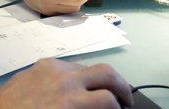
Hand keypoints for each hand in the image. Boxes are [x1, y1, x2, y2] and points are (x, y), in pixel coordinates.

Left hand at [0, 58, 132, 108]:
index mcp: (70, 101)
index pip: (108, 100)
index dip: (118, 107)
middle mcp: (65, 79)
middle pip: (107, 72)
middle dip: (121, 86)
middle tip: (125, 99)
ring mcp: (54, 68)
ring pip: (88, 68)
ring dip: (98, 80)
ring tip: (100, 94)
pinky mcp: (43, 64)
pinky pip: (68, 67)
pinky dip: (77, 77)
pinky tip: (74, 89)